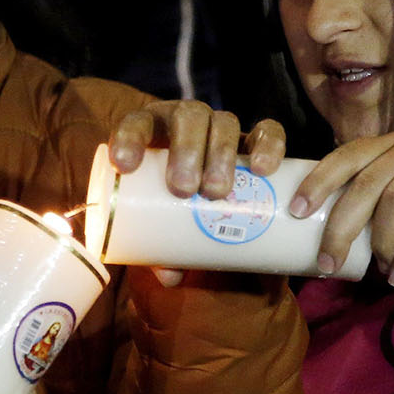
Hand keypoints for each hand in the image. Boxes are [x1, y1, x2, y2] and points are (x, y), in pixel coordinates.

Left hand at [110, 102, 287, 285]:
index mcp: (153, 132)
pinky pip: (268, 131)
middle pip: (188, 117)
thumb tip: (169, 276)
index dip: (129, 138)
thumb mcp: (161, 224)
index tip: (125, 166)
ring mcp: (223, 128)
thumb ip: (161, 248)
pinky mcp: (257, 139)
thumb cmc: (173, 212)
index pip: (136, 123)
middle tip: (184, 189)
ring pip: (225, 122)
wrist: (215, 203)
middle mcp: (188, 122)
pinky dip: (268, 145)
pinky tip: (263, 168)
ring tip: (217, 191)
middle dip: (186, 150)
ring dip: (221, 152)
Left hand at [289, 133, 393, 284]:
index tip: (296, 210)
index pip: (347, 155)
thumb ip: (365, 204)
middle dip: (341, 226)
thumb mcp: (393, 202)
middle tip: (327, 262)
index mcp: (389, 145)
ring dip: (381, 243)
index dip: (319, 180)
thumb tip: (312, 239)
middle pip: (367, 183)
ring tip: (379, 269)